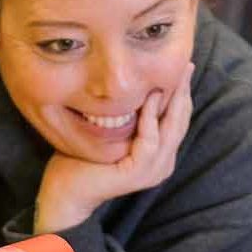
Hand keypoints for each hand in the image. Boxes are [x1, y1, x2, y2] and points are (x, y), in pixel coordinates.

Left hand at [35, 62, 193, 233]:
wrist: (66, 189)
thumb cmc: (83, 157)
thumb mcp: (113, 128)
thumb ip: (130, 111)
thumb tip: (137, 78)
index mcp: (159, 153)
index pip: (178, 117)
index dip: (182, 91)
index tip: (183, 64)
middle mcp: (163, 162)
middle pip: (180, 120)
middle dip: (183, 90)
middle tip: (185, 62)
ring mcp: (154, 170)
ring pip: (172, 129)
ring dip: (173, 100)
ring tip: (174, 74)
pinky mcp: (141, 173)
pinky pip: (151, 141)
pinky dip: (150, 119)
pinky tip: (149, 97)